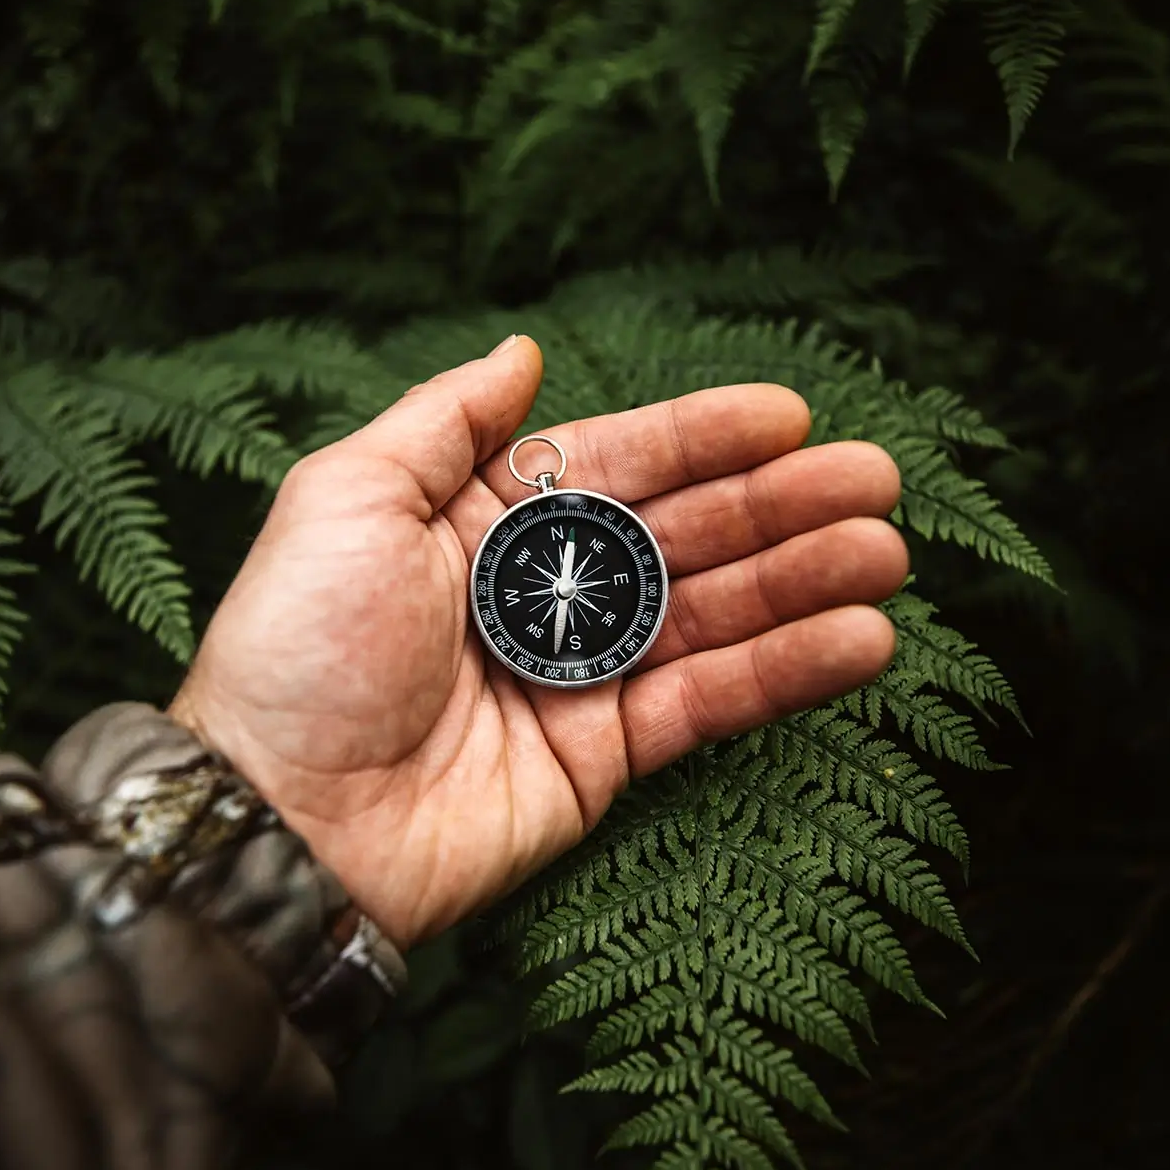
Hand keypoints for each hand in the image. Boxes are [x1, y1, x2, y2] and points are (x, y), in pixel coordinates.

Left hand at [168, 336, 907, 945]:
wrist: (283, 819)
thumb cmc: (299, 650)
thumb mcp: (346, 500)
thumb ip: (446, 421)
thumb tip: (522, 349)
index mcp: (481, 518)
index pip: (616, 461)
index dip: (702, 436)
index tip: (789, 414)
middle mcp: (538, 590)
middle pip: (682, 533)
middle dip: (780, 505)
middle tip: (875, 480)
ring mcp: (577, 675)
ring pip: (713, 613)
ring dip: (803, 581)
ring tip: (886, 553)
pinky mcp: (603, 757)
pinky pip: (709, 703)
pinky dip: (786, 672)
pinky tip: (860, 639)